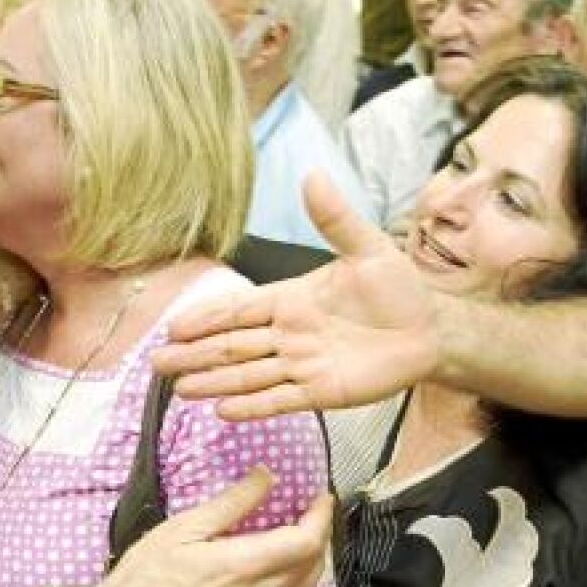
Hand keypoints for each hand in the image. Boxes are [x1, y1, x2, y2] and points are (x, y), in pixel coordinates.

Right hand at [93, 467, 332, 586]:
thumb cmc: (148, 574)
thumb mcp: (184, 527)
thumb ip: (232, 502)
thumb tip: (267, 475)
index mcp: (244, 565)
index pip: (306, 540)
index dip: (320, 515)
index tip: (320, 495)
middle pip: (313, 562)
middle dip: (319, 531)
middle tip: (311, 509)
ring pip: (307, 586)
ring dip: (313, 557)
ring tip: (302, 533)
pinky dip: (301, 585)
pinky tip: (289, 571)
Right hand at [151, 174, 438, 419]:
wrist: (430, 330)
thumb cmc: (399, 288)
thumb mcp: (368, 249)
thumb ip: (336, 219)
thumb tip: (314, 175)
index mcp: (291, 299)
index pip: (239, 309)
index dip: (206, 317)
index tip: (173, 325)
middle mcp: (288, 334)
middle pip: (232, 345)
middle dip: (194, 354)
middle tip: (155, 363)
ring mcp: (301, 364)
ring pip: (248, 374)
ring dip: (214, 382)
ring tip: (179, 391)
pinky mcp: (320, 392)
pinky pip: (280, 399)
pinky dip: (252, 406)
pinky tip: (222, 411)